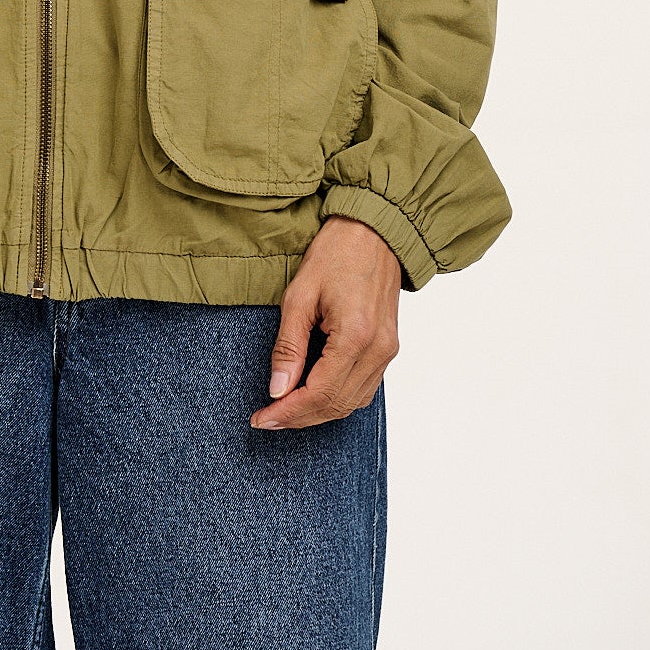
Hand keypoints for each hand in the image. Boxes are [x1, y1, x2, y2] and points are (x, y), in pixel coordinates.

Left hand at [249, 215, 400, 430]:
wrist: (374, 231)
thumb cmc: (336, 253)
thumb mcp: (299, 295)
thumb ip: (289, 346)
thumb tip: (277, 389)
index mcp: (356, 336)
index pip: (320, 394)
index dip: (289, 412)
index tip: (262, 418)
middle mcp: (378, 350)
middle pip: (337, 406)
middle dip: (299, 417)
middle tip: (267, 417)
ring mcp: (388, 351)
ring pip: (352, 403)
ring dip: (318, 412)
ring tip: (285, 409)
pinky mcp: (388, 347)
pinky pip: (364, 388)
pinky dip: (337, 398)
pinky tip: (312, 392)